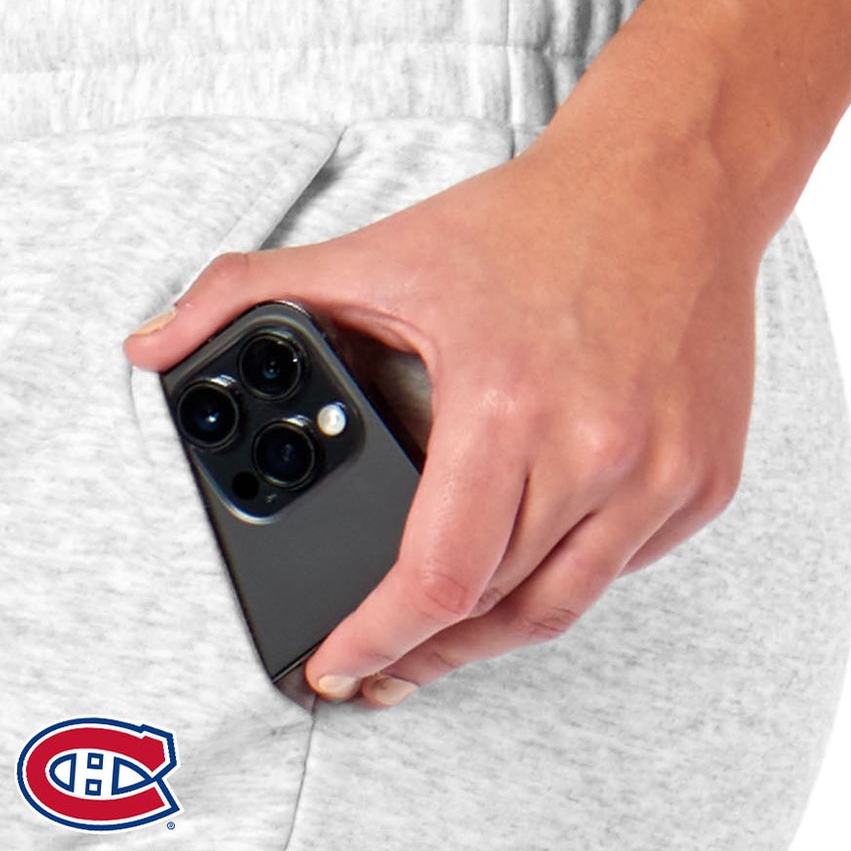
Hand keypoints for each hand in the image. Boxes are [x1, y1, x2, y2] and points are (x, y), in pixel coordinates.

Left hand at [122, 128, 770, 707]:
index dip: (378, 642)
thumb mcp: (379, 253)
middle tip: (375, 666)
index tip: (338, 671)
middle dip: (419, 653)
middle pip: (491, 610)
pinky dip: (560, 584)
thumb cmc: (533, 224)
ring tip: (434, 646)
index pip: (435, 577)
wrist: (676, 180)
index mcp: (506, 406)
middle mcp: (594, 450)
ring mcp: (659, 473)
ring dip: (485, 642)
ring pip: (557, 610)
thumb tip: (148, 343)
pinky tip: (518, 574)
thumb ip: (248, 295)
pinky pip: (617, 573)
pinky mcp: (701, 482)